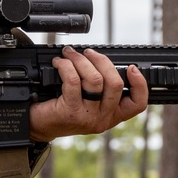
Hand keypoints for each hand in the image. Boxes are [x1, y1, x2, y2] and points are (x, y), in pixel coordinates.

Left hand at [28, 46, 147, 141]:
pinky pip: (73, 80)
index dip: (140, 84)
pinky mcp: (70, 112)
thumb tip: (100, 60)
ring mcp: (87, 117)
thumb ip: (99, 87)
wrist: (37, 125)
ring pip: (95, 80)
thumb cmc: (60, 109)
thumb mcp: (86, 101)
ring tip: (70, 54)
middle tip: (88, 52)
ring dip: (81, 60)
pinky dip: (66, 66)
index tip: (132, 68)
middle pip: (115, 83)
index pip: (138, 104)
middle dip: (102, 61)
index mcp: (112, 115)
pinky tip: (59, 63)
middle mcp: (103, 118)